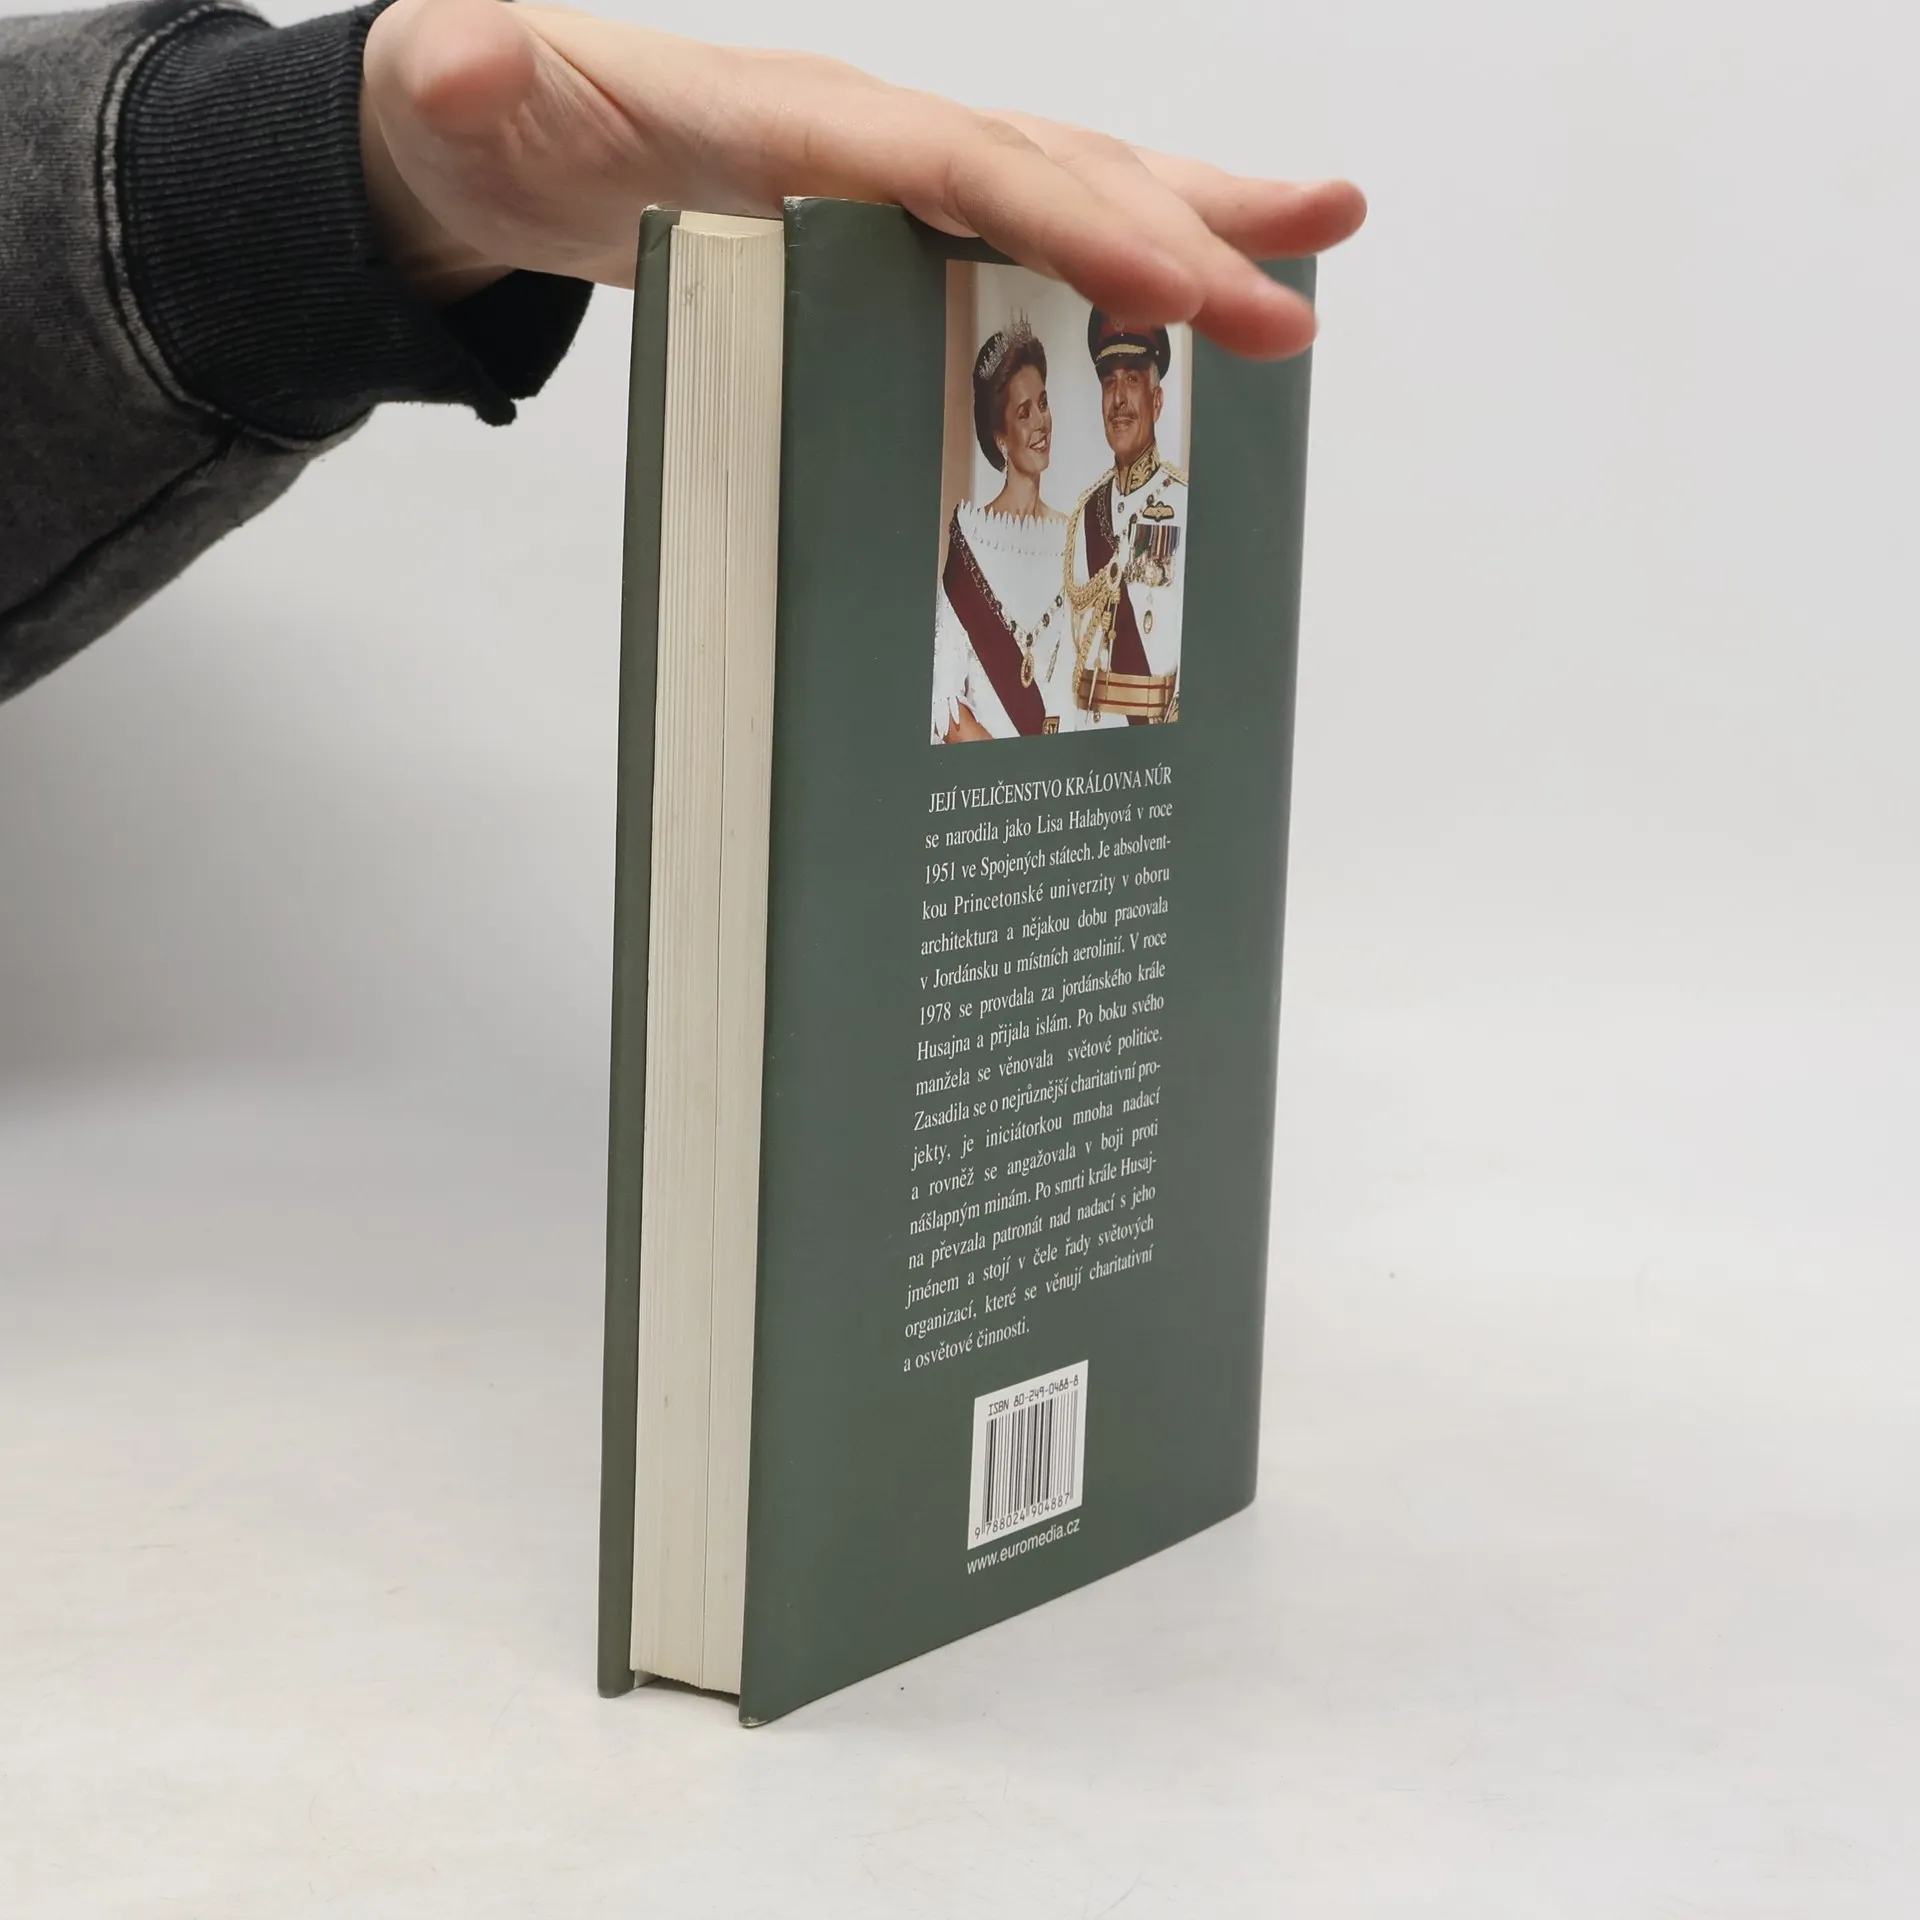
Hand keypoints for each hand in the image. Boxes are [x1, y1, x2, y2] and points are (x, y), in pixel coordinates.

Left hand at [361, 0, 1365, 358]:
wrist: (484, 135)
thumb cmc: (486, 118)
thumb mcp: (451, 98)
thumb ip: (465, 81)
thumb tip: (467, 55)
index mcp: (781, 116)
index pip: (953, 166)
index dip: (1069, 221)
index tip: (1175, 283)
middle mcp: (857, 132)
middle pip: (1046, 169)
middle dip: (1179, 236)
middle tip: (1302, 297)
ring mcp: (879, 175)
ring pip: (1061, 185)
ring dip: (1190, 220)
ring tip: (1317, 243)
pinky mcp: (881, 221)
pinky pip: (1018, 236)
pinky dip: (1111, 256)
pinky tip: (1186, 288)